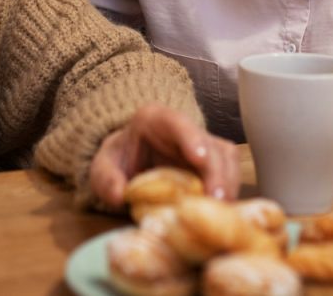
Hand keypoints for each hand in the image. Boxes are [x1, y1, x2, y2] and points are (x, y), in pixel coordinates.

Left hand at [88, 104, 239, 208]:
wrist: (130, 161)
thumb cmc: (119, 160)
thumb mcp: (102, 167)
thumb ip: (105, 178)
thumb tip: (119, 196)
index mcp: (155, 119)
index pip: (177, 123)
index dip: (191, 138)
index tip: (198, 158)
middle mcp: (186, 129)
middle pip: (210, 144)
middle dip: (216, 171)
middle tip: (217, 199)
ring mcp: (204, 146)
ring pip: (226, 158)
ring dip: (227, 184)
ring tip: (222, 210)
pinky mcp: (214, 166)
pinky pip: (230, 175)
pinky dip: (229, 194)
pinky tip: (223, 213)